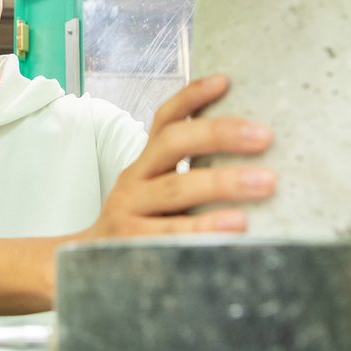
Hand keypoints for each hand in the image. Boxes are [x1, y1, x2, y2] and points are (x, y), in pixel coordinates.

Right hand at [83, 75, 274, 238]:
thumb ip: (188, 176)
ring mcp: (129, 212)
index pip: (164, 121)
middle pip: (172, 145)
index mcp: (144, 165)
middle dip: (218, 135)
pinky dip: (205, 229)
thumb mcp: (156, 195)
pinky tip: (236, 227)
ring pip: (175, 190)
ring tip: (264, 182)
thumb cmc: (139, 230)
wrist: (86, 269)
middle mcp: (133, 181)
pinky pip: (172, 235)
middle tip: (263, 136)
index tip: (225, 81)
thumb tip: (250, 154)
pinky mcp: (132, 245)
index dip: (191, 97)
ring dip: (222, 183)